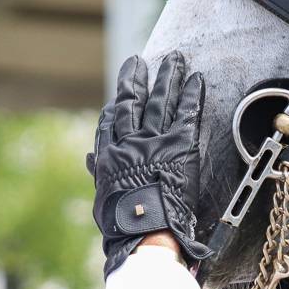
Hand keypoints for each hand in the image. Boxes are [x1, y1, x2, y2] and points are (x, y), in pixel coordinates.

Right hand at [86, 51, 210, 277]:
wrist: (144, 229)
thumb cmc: (122, 222)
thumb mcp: (102, 198)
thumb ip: (99, 174)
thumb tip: (91, 160)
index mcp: (111, 156)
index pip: (111, 122)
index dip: (116, 105)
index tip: (119, 93)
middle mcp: (130, 142)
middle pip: (133, 102)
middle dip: (136, 79)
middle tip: (139, 61)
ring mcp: (155, 140)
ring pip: (161, 100)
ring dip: (168, 78)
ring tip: (174, 59)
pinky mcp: (180, 144)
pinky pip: (187, 113)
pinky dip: (192, 94)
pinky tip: (197, 79)